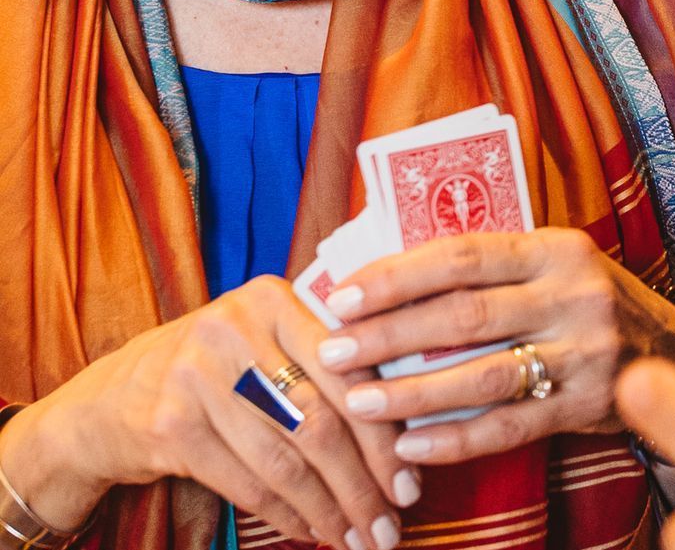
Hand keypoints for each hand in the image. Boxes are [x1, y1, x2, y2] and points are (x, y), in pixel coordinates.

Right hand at [0, 276, 413, 549]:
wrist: (112, 399)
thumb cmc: (217, 368)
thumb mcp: (265, 338)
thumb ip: (325, 358)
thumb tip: (405, 419)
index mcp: (274, 299)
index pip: (347, 370)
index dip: (383, 432)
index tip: (412, 478)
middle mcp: (237, 329)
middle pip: (319, 419)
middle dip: (363, 481)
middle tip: (391, 523)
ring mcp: (198, 377)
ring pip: (285, 460)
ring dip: (329, 509)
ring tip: (359, 537)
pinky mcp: (170, 427)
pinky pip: (247, 483)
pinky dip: (288, 514)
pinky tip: (313, 532)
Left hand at [321, 227, 674, 464]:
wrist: (672, 350)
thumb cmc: (586, 300)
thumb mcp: (553, 265)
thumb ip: (491, 269)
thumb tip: (389, 276)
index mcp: (557, 247)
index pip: (463, 255)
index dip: (398, 276)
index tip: (343, 296)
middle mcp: (573, 294)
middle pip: (465, 314)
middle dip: (388, 335)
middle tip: (333, 352)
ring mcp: (584, 352)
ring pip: (482, 375)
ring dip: (411, 392)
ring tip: (357, 402)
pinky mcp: (587, 405)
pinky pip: (508, 427)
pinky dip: (454, 439)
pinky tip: (409, 446)